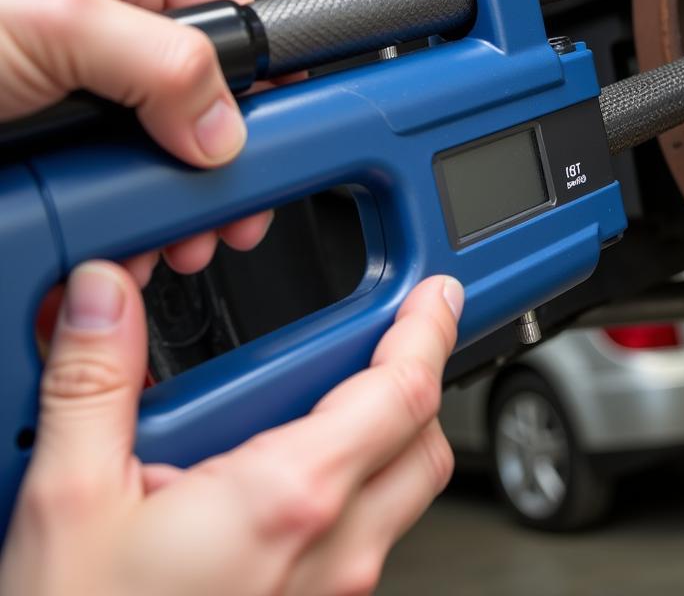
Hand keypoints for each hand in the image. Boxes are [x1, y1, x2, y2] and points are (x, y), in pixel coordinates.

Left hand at [0, 0, 272, 279]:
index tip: (301, 126)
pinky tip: (124, 250)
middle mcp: (104, 51)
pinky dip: (121, 238)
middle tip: (234, 206)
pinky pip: (105, 208)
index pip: (231, 27)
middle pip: (204, 110)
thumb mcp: (56, 16)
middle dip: (225, 167)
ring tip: (176, 239)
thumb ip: (164, 60)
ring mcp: (74, 117)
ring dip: (175, 212)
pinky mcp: (43, 171)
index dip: (270, 76)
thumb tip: (227, 125)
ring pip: (158, 168)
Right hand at [0, 266, 462, 595]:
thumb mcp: (68, 502)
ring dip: (388, 435)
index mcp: (288, 499)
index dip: (429, 331)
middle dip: (417, 380)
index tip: (438, 294)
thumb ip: (94, 383)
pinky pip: (364, 536)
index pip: (404, 394)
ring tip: (330, 396)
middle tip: (390, 335)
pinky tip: (287, 474)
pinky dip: (354, 485)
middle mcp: (330, 550)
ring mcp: (327, 591)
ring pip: (402, 493)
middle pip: (422, 443)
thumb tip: (108, 298)